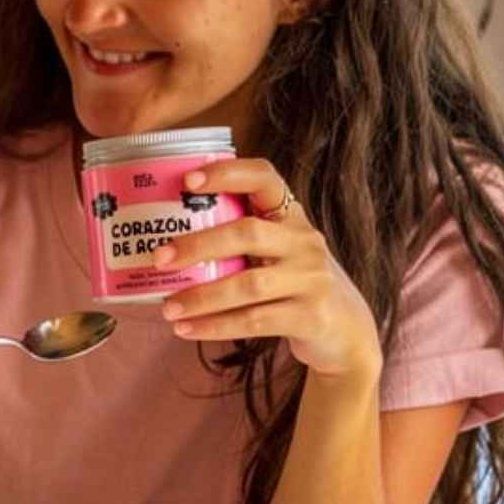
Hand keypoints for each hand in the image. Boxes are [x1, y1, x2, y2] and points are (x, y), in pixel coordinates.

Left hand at [155, 159, 380, 379]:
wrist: (345, 329)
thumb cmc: (290, 282)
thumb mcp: (275, 251)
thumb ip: (235, 239)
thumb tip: (158, 242)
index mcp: (290, 217)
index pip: (264, 179)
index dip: (227, 174)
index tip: (187, 181)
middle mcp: (305, 242)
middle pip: (248, 233)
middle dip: (198, 245)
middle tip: (158, 258)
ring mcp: (312, 279)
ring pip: (249, 284)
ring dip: (201, 297)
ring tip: (167, 308)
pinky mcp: (312, 316)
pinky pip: (256, 321)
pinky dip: (216, 326)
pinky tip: (185, 329)